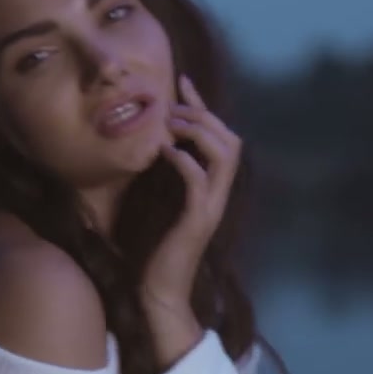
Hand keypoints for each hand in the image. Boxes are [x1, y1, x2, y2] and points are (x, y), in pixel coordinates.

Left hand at [141, 75, 242, 362]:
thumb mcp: (153, 201)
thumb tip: (142, 142)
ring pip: (224, 155)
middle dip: (203, 115)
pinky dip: (185, 160)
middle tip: (173, 104)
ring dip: (199, 131)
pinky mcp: (197, 221)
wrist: (155, 292)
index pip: (218, 137)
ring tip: (171, 123)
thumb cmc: (151, 251)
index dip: (203, 106)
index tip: (181, 81)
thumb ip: (157, 175)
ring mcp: (210, 207)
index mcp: (208, 187)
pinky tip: (165, 150)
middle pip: (230, 139)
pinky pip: (199, 181)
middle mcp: (216, 194)